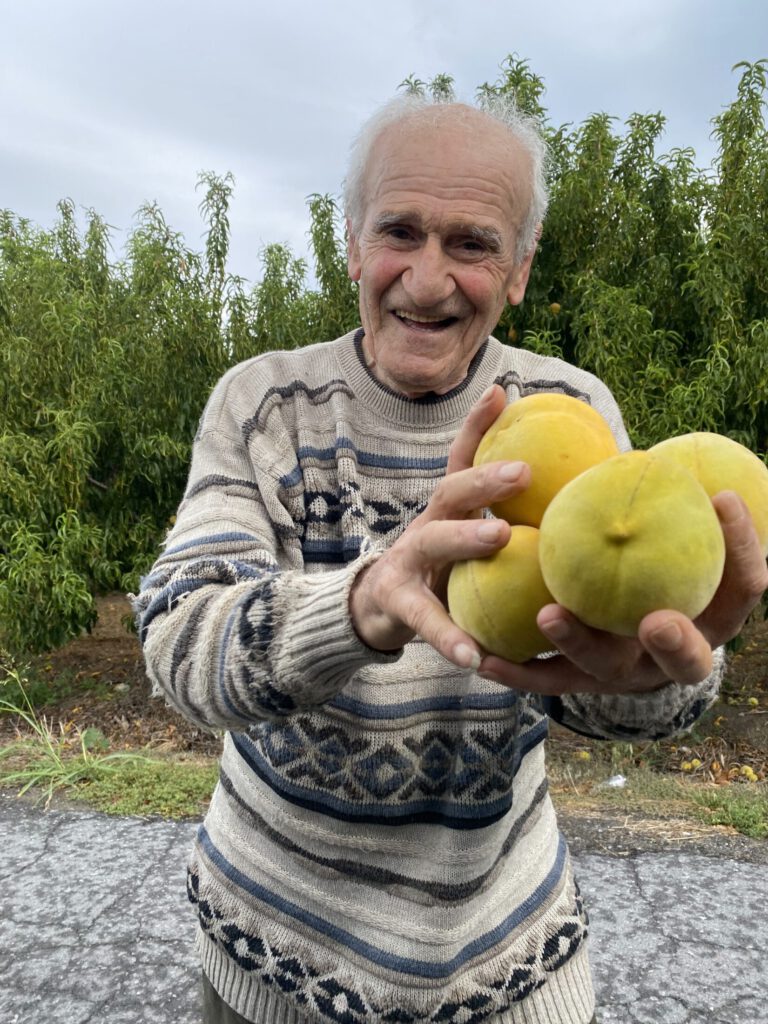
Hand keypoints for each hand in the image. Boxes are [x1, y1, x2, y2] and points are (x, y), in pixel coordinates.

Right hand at [349, 384, 528, 664]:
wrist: (374, 609)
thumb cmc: (438, 570)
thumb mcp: (462, 538)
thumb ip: (501, 520)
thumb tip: (568, 498)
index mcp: (448, 509)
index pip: (463, 460)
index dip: (478, 426)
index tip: (503, 393)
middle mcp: (426, 525)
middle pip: (451, 491)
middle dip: (485, 477)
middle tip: (524, 471)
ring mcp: (407, 561)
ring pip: (434, 542)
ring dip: (465, 536)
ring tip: (499, 535)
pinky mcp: (397, 602)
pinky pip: (425, 619)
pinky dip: (448, 637)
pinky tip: (472, 658)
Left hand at [478, 490, 767, 694]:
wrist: (625, 632)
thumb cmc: (653, 561)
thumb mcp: (673, 536)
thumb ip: (672, 505)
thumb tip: (665, 442)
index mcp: (711, 617)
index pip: (743, 588)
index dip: (744, 548)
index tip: (724, 497)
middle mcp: (673, 656)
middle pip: (687, 660)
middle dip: (675, 644)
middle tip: (656, 620)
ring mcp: (626, 674)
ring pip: (605, 668)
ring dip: (578, 644)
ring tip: (548, 614)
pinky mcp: (578, 682)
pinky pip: (545, 679)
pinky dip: (517, 669)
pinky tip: (485, 657)